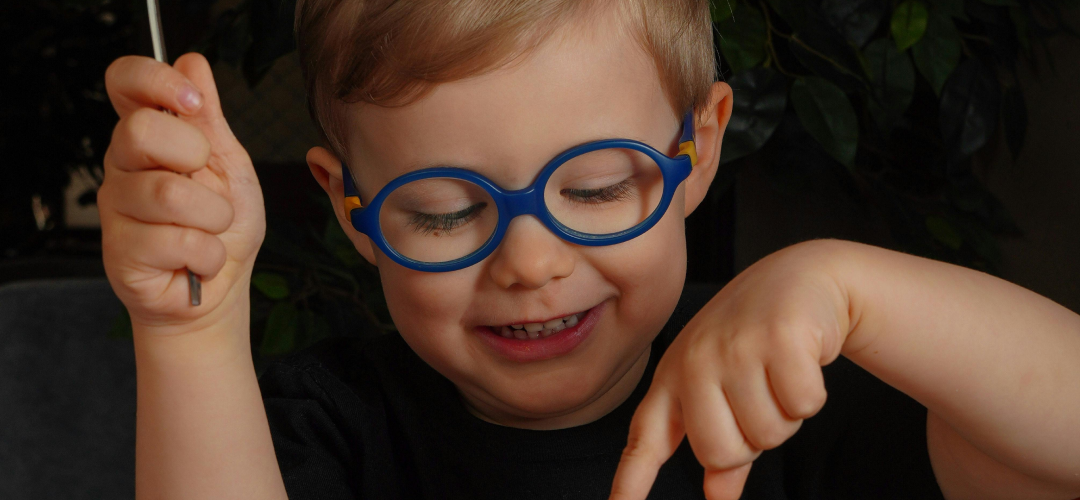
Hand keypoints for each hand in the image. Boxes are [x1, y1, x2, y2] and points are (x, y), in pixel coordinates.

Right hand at [99, 53, 264, 333]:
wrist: (220, 287)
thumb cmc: (223, 226)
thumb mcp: (230, 164)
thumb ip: (210, 118)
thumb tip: (192, 62)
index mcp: (148, 134)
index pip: (124, 82)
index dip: (157, 80)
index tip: (195, 102)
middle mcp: (123, 164)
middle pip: (141, 130)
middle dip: (196, 158)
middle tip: (210, 186)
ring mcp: (116, 207)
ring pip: (168, 193)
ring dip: (213, 217)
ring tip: (212, 230)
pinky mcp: (119, 251)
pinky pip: (175, 240)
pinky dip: (207, 253)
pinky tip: (199, 259)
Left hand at [609, 242, 851, 498]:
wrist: (802, 277)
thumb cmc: (755, 340)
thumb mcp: (723, 386)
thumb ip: (718, 442)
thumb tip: (717, 497)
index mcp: (672, 379)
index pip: (645, 442)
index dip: (630, 485)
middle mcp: (693, 362)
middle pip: (721, 452)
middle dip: (753, 439)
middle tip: (761, 395)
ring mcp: (733, 347)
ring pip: (768, 434)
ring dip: (787, 414)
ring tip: (779, 372)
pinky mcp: (778, 337)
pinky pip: (803, 405)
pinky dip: (811, 393)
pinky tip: (802, 359)